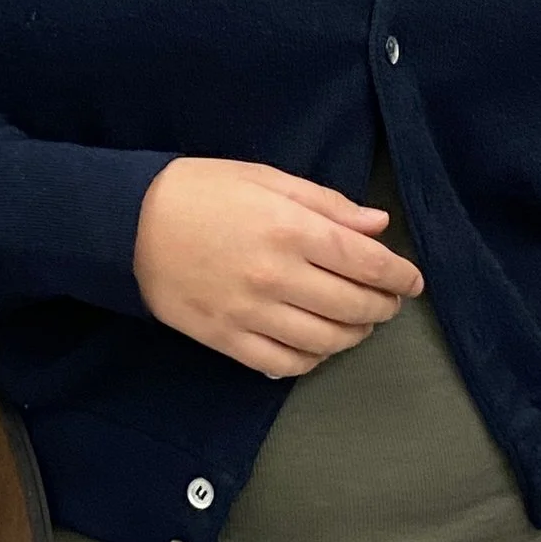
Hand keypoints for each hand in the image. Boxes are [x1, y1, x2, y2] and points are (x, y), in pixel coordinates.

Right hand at [133, 156, 422, 380]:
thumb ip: (325, 203)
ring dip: (354, 335)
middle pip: (355, 306)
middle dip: (383, 306)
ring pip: (327, 341)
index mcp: (292, 228)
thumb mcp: (265, 178)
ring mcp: (252, 313)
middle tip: (388, 301)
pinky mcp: (228, 339)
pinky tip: (316, 345)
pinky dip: (312, 360)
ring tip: (357, 323)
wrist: (128, 224)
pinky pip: (285, 363)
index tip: (412, 280)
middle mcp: (278, 276)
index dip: (400, 276)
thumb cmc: (199, 191)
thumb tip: (377, 225)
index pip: (368, 263)